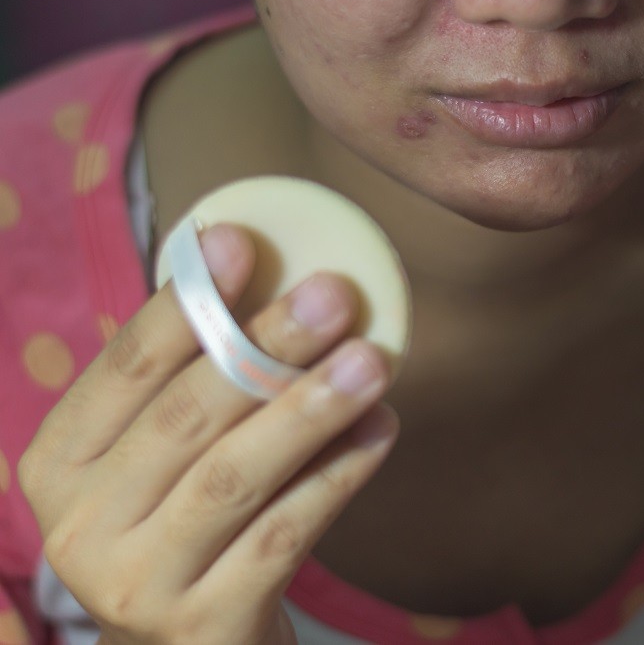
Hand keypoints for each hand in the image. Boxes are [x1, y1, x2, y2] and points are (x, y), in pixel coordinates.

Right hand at [18, 225, 398, 644]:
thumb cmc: (186, 524)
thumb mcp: (165, 456)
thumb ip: (200, 379)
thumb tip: (280, 275)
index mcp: (59, 462)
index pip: (122, 369)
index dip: (184, 303)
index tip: (238, 240)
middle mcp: (80, 525)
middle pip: (184, 417)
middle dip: (264, 345)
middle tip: (333, 294)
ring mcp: (136, 583)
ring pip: (233, 476)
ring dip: (309, 408)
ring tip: (372, 360)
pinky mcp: (204, 625)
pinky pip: (283, 534)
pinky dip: (336, 476)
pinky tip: (380, 430)